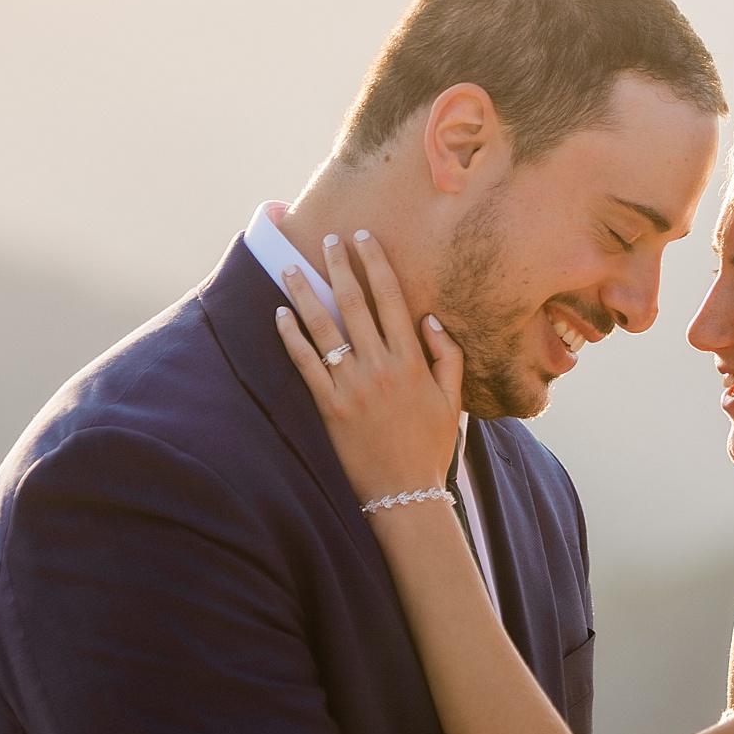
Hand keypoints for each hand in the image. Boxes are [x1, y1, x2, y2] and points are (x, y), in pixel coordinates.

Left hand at [274, 231, 464, 502]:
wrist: (405, 494)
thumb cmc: (431, 447)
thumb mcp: (453, 401)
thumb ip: (447, 356)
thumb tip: (431, 319)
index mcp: (413, 362)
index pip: (392, 300)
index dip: (376, 265)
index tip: (365, 240)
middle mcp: (382, 368)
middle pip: (356, 305)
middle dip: (341, 267)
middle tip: (329, 239)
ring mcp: (353, 387)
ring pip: (325, 329)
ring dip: (307, 294)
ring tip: (293, 268)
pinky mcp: (330, 408)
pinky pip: (306, 364)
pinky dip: (291, 337)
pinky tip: (280, 315)